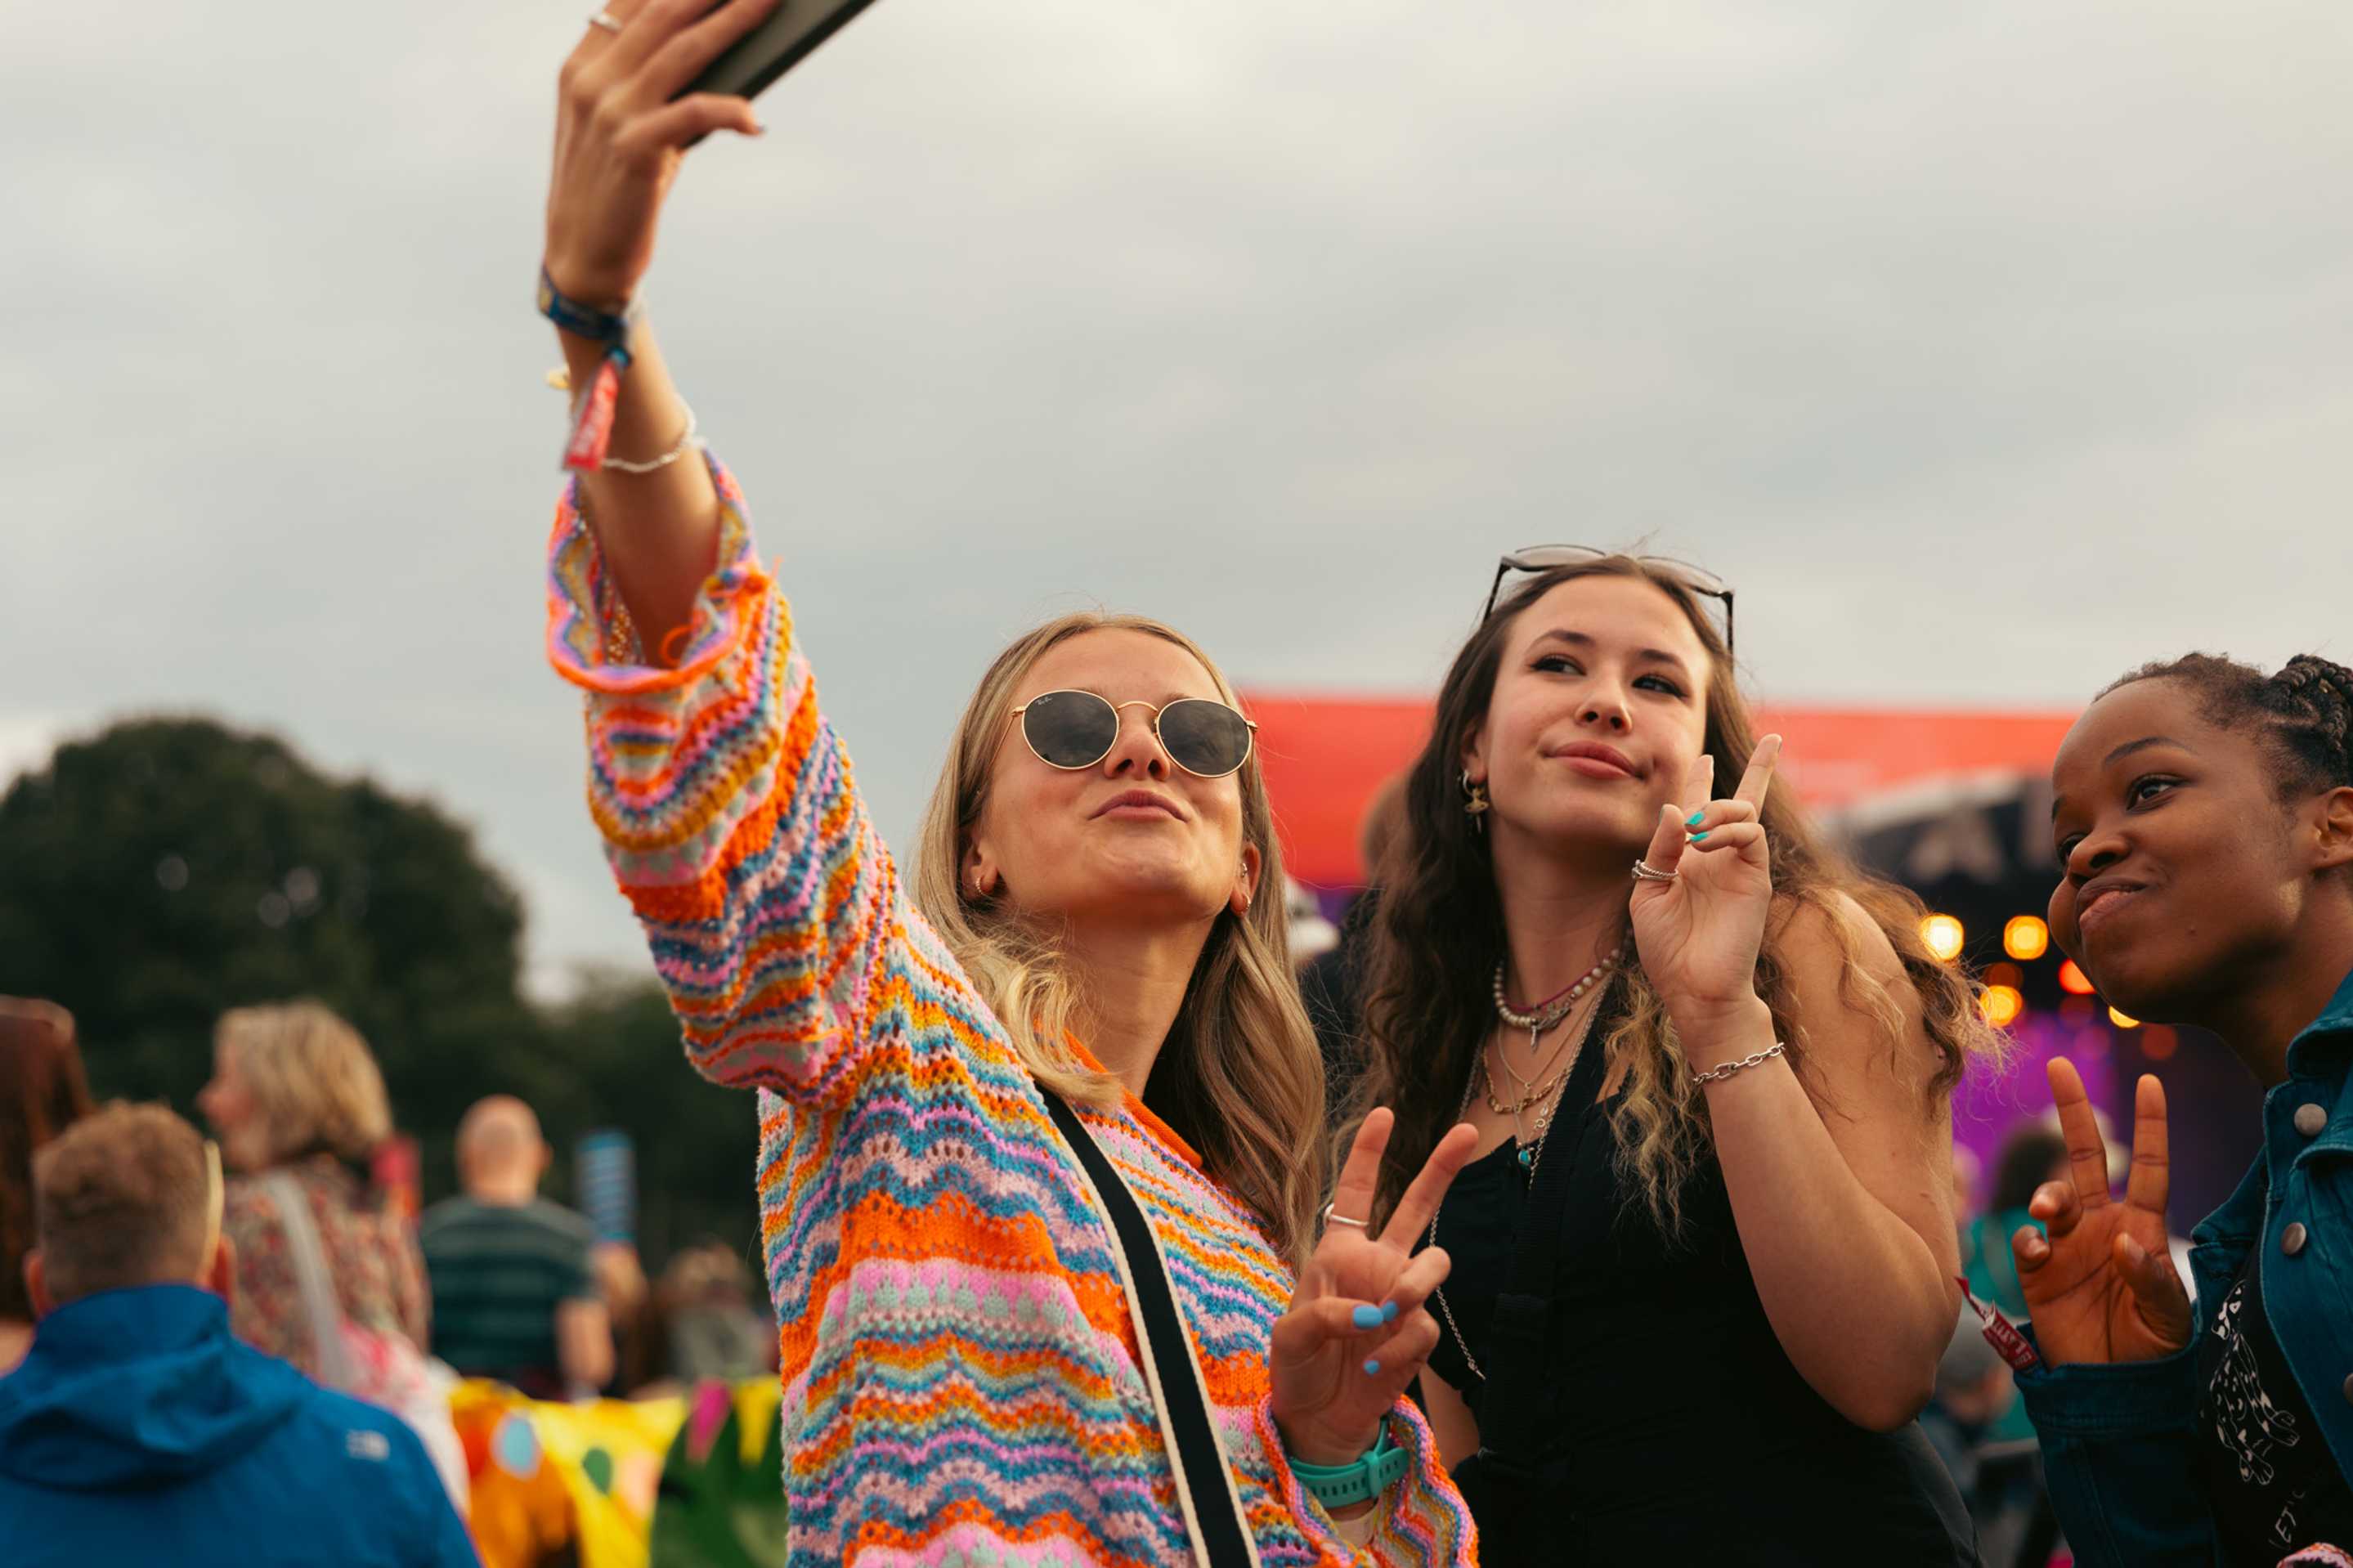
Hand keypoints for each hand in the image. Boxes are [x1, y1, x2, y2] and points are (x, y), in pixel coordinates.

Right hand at [545, 0, 782, 306]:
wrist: (582, 254)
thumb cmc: (615, 185)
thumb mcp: (623, 122)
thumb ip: (649, 80)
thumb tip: (716, 43)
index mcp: (583, 65)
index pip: (631, 1)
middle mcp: (592, 80)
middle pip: (664, 14)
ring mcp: (611, 113)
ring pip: (683, 51)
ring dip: (733, 22)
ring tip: (769, 4)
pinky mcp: (634, 150)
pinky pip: (692, 113)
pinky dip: (729, 110)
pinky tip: (753, 118)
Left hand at [1269, 1109, 1477, 1467]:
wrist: (1317, 1417)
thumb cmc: (1296, 1365)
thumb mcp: (1289, 1335)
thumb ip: (1324, 1313)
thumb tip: (1373, 1311)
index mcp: (1339, 1250)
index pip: (1357, 1194)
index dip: (1370, 1153)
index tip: (1384, 1113)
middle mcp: (1377, 1264)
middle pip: (1418, 1206)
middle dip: (1442, 1167)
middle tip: (1469, 1132)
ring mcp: (1402, 1297)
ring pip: (1435, 1263)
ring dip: (1415, 1284)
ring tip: (1389, 1311)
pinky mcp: (1418, 1335)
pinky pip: (1425, 1326)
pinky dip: (1400, 1345)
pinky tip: (1373, 1365)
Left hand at [1628, 736, 1782, 1047]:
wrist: (1692, 988)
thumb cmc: (1667, 949)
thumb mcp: (1648, 892)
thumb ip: (1660, 848)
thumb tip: (1675, 808)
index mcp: (1688, 859)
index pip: (1697, 811)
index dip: (1700, 782)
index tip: (1703, 758)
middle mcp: (1717, 857)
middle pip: (1743, 801)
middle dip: (1760, 768)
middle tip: (1772, 738)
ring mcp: (1739, 866)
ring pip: (1746, 811)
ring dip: (1719, 808)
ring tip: (1696, 830)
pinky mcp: (1755, 877)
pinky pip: (1752, 834)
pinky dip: (1728, 829)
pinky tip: (1703, 845)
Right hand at [2011, 1060, 2192, 1364]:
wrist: (2110, 1387)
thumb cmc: (2151, 1350)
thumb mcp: (2169, 1319)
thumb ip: (2151, 1280)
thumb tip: (2122, 1244)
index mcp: (2140, 1228)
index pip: (2147, 1168)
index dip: (2149, 1127)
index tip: (2151, 1084)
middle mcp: (2100, 1225)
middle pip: (2084, 1156)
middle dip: (2073, 1110)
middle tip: (2059, 1066)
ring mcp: (2066, 1245)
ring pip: (2052, 1195)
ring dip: (2048, 1194)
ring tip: (2048, 1212)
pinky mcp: (2037, 1271)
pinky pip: (2027, 1241)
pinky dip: (2029, 1241)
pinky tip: (2038, 1254)